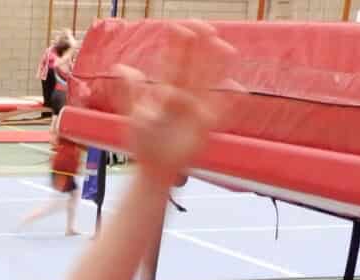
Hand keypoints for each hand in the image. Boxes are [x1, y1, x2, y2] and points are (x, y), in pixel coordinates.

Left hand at [119, 24, 235, 184]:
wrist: (152, 171)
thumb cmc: (143, 144)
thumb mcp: (133, 115)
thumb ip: (129, 91)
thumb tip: (121, 66)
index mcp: (167, 91)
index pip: (174, 62)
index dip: (179, 45)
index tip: (182, 27)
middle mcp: (185, 96)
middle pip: (196, 66)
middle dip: (201, 47)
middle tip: (206, 27)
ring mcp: (197, 109)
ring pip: (210, 81)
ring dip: (217, 64)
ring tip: (224, 47)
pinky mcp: (206, 126)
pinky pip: (223, 109)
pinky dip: (232, 99)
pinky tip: (238, 86)